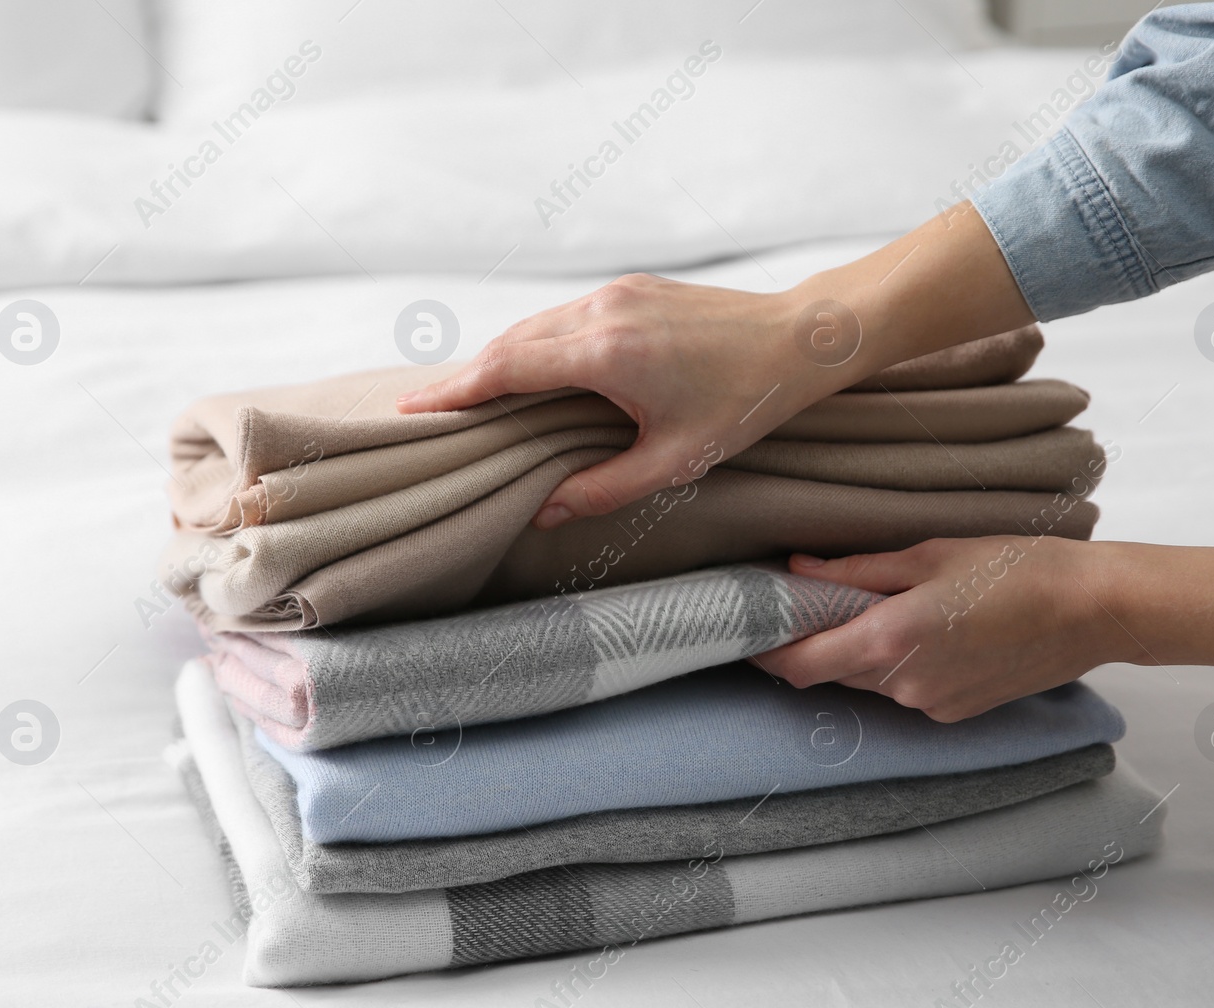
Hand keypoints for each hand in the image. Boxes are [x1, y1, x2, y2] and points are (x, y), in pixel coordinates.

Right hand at [396, 272, 822, 528]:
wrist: (800, 337)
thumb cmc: (745, 403)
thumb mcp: (676, 460)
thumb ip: (604, 488)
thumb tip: (544, 513)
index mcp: (607, 353)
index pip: (506, 368)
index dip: (455, 390)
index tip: (412, 408)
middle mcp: (602, 312)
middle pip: (510, 343)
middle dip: (466, 377)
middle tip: (429, 412)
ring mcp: (616, 294)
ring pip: (535, 326)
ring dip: (500, 359)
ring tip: (472, 398)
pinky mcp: (631, 289)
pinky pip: (563, 318)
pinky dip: (535, 344)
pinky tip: (530, 372)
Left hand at [753, 539, 1213, 721]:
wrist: (1097, 609)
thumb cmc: (1019, 569)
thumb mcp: (929, 556)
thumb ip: (856, 572)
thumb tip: (797, 571)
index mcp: (891, 642)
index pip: (798, 666)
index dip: (763, 653)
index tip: (742, 629)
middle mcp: (905, 686)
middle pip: (828, 674)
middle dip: (808, 644)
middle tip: (796, 604)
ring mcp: (932, 705)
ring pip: (866, 681)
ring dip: (852, 651)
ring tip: (863, 606)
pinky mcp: (956, 711)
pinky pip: (904, 689)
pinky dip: (893, 663)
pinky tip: (916, 627)